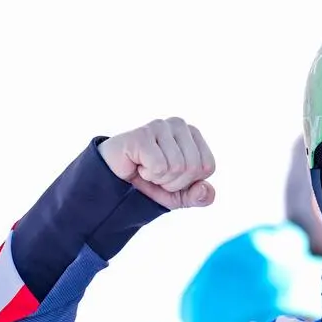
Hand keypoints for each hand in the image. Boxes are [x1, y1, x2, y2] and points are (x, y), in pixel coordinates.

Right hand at [98, 117, 216, 209]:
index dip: (189, 181)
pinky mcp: (141, 134)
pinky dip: (148, 174)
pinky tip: (137, 165)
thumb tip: (206, 190)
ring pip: (177, 167)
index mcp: (193, 135)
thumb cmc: (149, 183)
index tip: (171, 176)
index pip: (208, 167)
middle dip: (174, 182)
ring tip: (146, 168)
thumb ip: (200, 196)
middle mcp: (179, 124)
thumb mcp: (180, 196)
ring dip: (159, 178)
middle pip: (193, 167)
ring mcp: (160, 126)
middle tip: (155, 174)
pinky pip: (159, 166)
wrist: (113, 183)